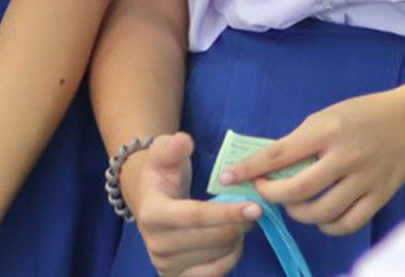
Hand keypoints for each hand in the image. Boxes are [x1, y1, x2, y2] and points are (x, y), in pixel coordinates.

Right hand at [124, 134, 258, 276]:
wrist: (148, 202)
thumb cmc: (162, 175)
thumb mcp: (163, 153)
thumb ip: (173, 146)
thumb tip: (184, 141)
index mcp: (152, 213)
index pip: (196, 217)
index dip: (227, 213)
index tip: (256, 207)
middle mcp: (156, 244)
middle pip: (212, 240)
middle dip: (239, 224)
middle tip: (254, 210)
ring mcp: (165, 265)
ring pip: (218, 257)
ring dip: (235, 239)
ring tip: (238, 221)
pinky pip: (215, 274)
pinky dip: (230, 257)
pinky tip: (232, 240)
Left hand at [225, 88, 404, 237]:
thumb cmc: (363, 114)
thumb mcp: (326, 116)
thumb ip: (300, 141)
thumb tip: (269, 166)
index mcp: (325, 131)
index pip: (278, 155)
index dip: (248, 170)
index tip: (225, 179)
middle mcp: (344, 157)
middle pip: (297, 191)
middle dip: (272, 196)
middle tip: (264, 191)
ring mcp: (364, 180)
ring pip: (320, 213)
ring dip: (298, 213)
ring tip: (293, 203)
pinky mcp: (380, 197)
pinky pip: (346, 224)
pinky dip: (327, 226)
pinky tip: (320, 216)